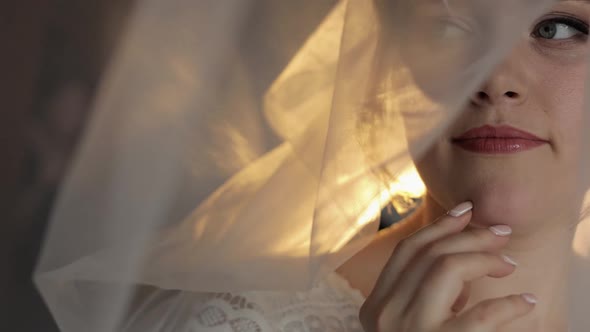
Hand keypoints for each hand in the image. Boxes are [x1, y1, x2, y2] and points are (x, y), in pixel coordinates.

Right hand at [359, 202, 536, 331]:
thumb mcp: (402, 325)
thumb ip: (417, 295)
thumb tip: (458, 255)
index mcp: (374, 308)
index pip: (406, 252)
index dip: (437, 226)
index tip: (466, 211)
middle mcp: (384, 315)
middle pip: (429, 254)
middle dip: (469, 236)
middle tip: (500, 235)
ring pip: (447, 268)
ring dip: (484, 259)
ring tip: (509, 265)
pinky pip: (479, 316)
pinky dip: (508, 305)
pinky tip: (524, 302)